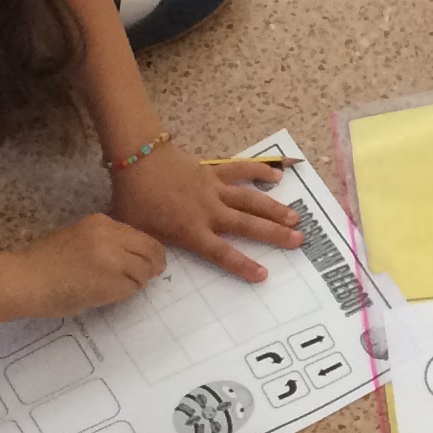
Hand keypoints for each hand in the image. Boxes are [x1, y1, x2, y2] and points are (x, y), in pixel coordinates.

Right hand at [13, 215, 165, 316]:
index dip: (148, 251)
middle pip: (151, 251)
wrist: (26, 279)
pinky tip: (107, 295)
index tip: (149, 261)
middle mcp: (111, 235)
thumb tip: (131, 255)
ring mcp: (113, 258)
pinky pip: (132, 289)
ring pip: (144, 272)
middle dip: (152, 266)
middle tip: (148, 277)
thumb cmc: (43, 262)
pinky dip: (124, 294)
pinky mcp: (112, 281)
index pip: (141, 235)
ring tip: (118, 288)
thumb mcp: (77, 237)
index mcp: (101, 222)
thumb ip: (105, 241)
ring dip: (137, 282)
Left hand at [111, 143, 303, 281]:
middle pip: (247, 225)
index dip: (243, 265)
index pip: (221, 253)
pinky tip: (277, 176)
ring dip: (274, 208)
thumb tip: (154, 267)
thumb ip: (149, 251)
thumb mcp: (136, 232)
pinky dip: (259, 171)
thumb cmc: (133, 199)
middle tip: (299, 240)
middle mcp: (209, 212)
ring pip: (250, 200)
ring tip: (296, 217)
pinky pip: (241, 170)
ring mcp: (214, 189)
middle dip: (274, 234)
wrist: (136, 158)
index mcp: (191, 231)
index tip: (264, 274)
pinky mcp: (214, 171)